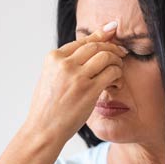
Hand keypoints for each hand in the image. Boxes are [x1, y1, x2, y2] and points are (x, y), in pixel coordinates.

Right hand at [24, 20, 128, 143]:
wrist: (43, 130)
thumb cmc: (47, 108)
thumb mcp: (49, 78)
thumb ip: (64, 63)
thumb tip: (84, 49)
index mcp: (53, 58)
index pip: (82, 41)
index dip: (100, 36)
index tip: (111, 34)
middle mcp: (64, 64)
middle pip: (96, 46)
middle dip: (112, 47)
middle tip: (120, 53)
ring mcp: (77, 77)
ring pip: (106, 56)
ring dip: (117, 60)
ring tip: (118, 70)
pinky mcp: (89, 90)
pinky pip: (112, 73)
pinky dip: (118, 74)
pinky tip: (116, 82)